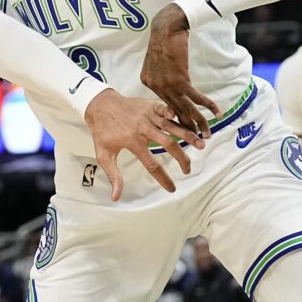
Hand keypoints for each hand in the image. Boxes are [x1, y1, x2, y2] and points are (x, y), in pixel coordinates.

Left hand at [82, 90, 204, 201]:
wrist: (100, 104)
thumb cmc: (102, 131)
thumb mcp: (103, 154)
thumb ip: (113, 175)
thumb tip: (116, 197)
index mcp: (132, 142)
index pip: (151, 164)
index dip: (163, 178)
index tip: (172, 188)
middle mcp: (143, 129)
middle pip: (168, 144)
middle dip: (182, 158)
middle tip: (188, 170)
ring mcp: (148, 116)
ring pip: (172, 127)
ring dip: (188, 136)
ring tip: (201, 146)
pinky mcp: (151, 106)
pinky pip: (167, 110)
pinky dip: (178, 115)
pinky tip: (191, 122)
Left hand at [140, 4, 221, 135]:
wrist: (168, 27)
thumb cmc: (166, 40)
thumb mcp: (158, 60)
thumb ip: (162, 75)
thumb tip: (174, 84)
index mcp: (149, 83)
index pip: (164, 105)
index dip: (176, 118)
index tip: (184, 130)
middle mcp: (155, 87)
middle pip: (173, 112)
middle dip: (187, 128)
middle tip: (197, 141)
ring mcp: (166, 85)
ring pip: (184, 108)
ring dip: (198, 123)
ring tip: (207, 135)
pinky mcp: (179, 80)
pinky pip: (195, 97)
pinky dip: (206, 106)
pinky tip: (216, 114)